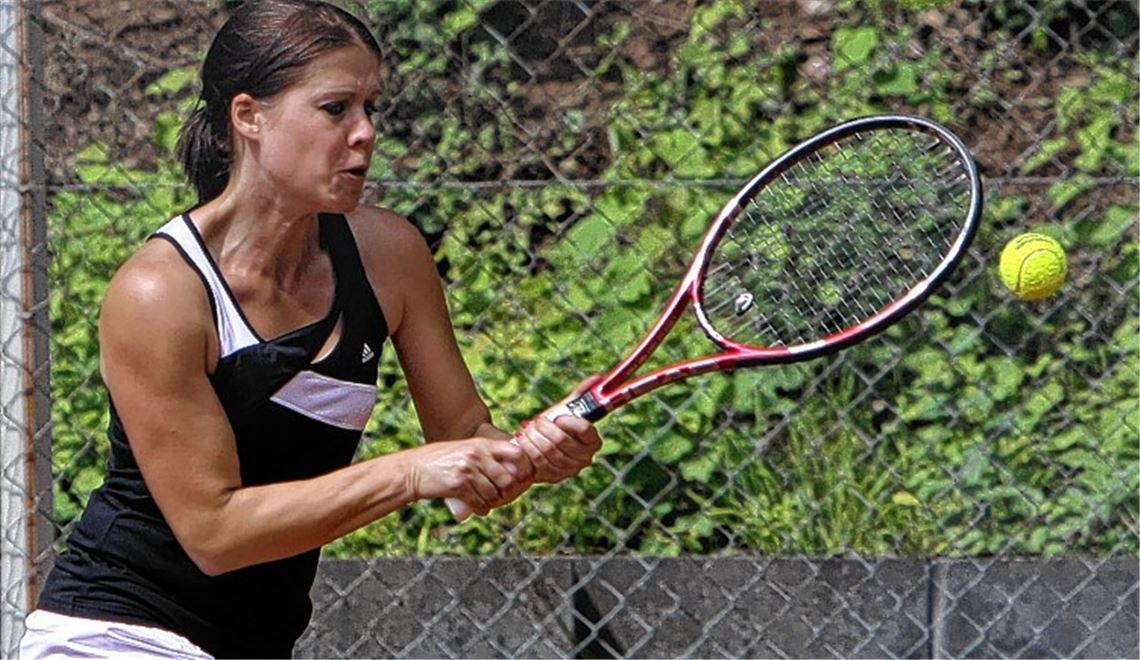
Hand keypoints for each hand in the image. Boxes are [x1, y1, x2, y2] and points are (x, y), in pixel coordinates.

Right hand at [405, 438, 532, 516]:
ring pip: (494, 494)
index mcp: (481, 444)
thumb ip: (485, 454)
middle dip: (506, 490)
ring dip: (492, 501)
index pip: (515, 452)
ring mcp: (468, 470)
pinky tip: (479, 507)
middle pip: (507, 479)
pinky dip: (481, 508)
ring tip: (486, 500)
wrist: (412, 470)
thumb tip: (511, 469)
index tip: (521, 476)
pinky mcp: (458, 486)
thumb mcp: (464, 449)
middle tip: (501, 494)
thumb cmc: (439, 460)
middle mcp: (477, 455)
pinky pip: (480, 503)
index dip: (523, 466)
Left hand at [515, 376, 603, 483]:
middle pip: (562, 440)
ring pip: (548, 451)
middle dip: (545, 427)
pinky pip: (538, 462)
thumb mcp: (566, 409)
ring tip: (527, 429)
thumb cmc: (555, 426)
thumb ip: (582, 394)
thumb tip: (598, 378)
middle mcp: (585, 458)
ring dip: (534, 437)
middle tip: (537, 420)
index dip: (569, 421)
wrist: (538, 446)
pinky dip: (528, 449)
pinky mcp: (553, 477)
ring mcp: (569, 470)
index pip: (585, 430)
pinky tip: (523, 440)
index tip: (558, 416)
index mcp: (593, 440)